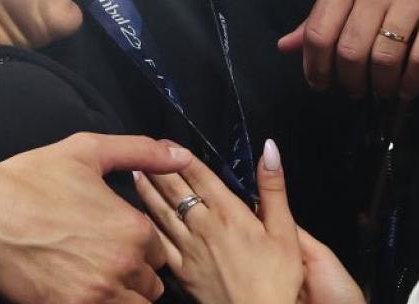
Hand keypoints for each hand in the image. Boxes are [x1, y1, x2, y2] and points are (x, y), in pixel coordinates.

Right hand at [0, 133, 191, 303]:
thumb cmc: (31, 179)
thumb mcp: (86, 151)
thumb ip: (140, 151)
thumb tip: (182, 154)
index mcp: (133, 228)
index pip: (160, 253)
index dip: (139, 247)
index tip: (115, 239)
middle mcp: (123, 266)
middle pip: (150, 286)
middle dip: (132, 275)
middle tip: (101, 260)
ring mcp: (98, 295)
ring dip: (119, 296)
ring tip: (91, 278)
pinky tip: (79, 290)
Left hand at [137, 140, 358, 303]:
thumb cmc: (276, 278)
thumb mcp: (285, 231)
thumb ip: (274, 188)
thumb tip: (269, 148)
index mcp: (229, 212)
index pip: (199, 174)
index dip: (180, 155)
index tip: (166, 142)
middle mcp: (203, 226)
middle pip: (174, 189)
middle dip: (156, 167)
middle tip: (140, 151)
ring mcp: (188, 249)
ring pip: (160, 212)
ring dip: (146, 189)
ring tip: (133, 172)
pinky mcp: (181, 270)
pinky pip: (158, 241)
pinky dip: (147, 224)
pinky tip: (138, 216)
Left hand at [280, 0, 418, 98]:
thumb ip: (323, 11)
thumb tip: (285, 47)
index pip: (318, 31)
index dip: (314, 66)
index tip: (320, 84)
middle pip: (349, 50)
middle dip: (349, 82)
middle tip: (355, 91)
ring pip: (384, 59)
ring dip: (381, 86)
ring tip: (383, 92)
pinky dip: (412, 84)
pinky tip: (407, 90)